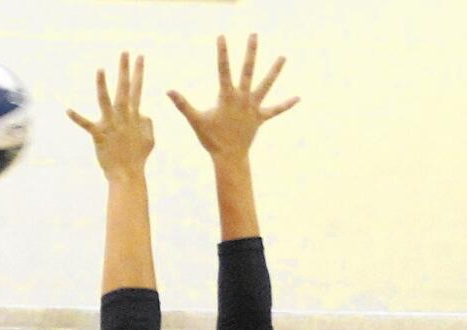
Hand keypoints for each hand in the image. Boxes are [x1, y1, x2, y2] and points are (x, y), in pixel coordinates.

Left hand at [68, 53, 153, 179]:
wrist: (128, 174)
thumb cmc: (138, 158)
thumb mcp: (150, 138)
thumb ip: (147, 123)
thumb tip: (143, 113)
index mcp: (134, 116)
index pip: (138, 89)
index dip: (138, 72)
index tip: (139, 56)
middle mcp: (123, 117)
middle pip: (125, 89)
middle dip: (125, 70)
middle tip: (125, 52)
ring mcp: (111, 125)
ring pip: (105, 101)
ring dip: (103, 85)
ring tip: (100, 69)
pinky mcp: (99, 135)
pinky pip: (86, 124)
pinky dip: (77, 118)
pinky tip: (67, 110)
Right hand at [168, 34, 298, 161]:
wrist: (229, 157)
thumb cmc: (211, 139)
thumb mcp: (195, 120)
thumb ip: (183, 104)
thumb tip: (168, 91)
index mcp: (227, 96)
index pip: (223, 69)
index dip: (222, 52)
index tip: (222, 37)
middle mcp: (242, 98)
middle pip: (248, 70)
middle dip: (250, 52)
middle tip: (254, 35)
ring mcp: (253, 107)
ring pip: (266, 85)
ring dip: (275, 71)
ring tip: (283, 57)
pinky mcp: (260, 118)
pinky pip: (275, 110)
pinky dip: (286, 104)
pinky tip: (298, 98)